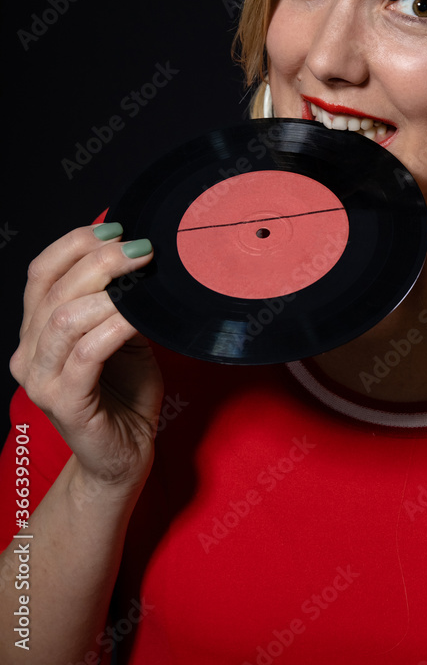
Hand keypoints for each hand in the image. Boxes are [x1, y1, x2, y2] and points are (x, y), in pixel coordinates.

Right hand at [10, 223, 163, 496]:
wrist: (125, 453)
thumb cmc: (126, 392)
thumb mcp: (121, 333)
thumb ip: (117, 299)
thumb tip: (137, 250)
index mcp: (36, 330)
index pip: (41, 272)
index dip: (75, 244)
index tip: (117, 228)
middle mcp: (28, 353)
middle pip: (54, 289)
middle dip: (100, 260)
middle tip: (142, 249)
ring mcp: (41, 381)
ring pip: (64, 318)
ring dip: (108, 290)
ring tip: (143, 276)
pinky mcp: (65, 404)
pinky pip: (87, 353)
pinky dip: (115, 326)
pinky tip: (139, 315)